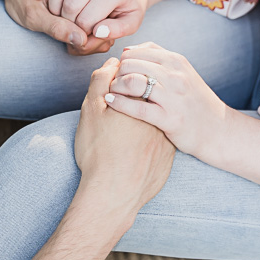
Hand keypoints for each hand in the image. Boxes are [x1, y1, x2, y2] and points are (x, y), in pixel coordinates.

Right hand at [34, 0, 153, 55]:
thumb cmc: (129, 8)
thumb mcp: (131, 23)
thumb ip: (116, 31)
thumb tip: (97, 31)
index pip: (86, 20)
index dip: (82, 34)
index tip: (88, 36)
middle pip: (70, 5)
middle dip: (67, 23)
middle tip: (74, 28)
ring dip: (53, 7)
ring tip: (61, 17)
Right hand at [75, 57, 174, 211]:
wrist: (114, 195)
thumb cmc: (98, 152)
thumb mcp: (91, 111)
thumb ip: (100, 82)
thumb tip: (113, 64)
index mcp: (141, 100)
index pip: (136, 76)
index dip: (119, 83)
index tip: (109, 97)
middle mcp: (160, 114)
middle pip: (148, 96)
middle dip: (133, 100)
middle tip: (114, 120)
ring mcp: (167, 136)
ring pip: (155, 119)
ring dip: (142, 121)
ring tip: (122, 136)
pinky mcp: (169, 156)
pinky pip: (160, 141)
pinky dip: (148, 141)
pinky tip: (133, 150)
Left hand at [104, 42, 230, 158]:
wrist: (219, 130)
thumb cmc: (195, 102)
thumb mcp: (182, 72)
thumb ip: (157, 58)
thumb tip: (128, 50)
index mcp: (176, 61)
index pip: (137, 51)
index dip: (122, 61)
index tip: (118, 73)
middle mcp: (175, 75)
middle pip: (131, 64)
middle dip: (116, 74)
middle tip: (112, 85)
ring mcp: (173, 97)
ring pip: (132, 82)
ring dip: (115, 87)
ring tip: (111, 93)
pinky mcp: (170, 118)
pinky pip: (137, 107)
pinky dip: (119, 103)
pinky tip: (111, 103)